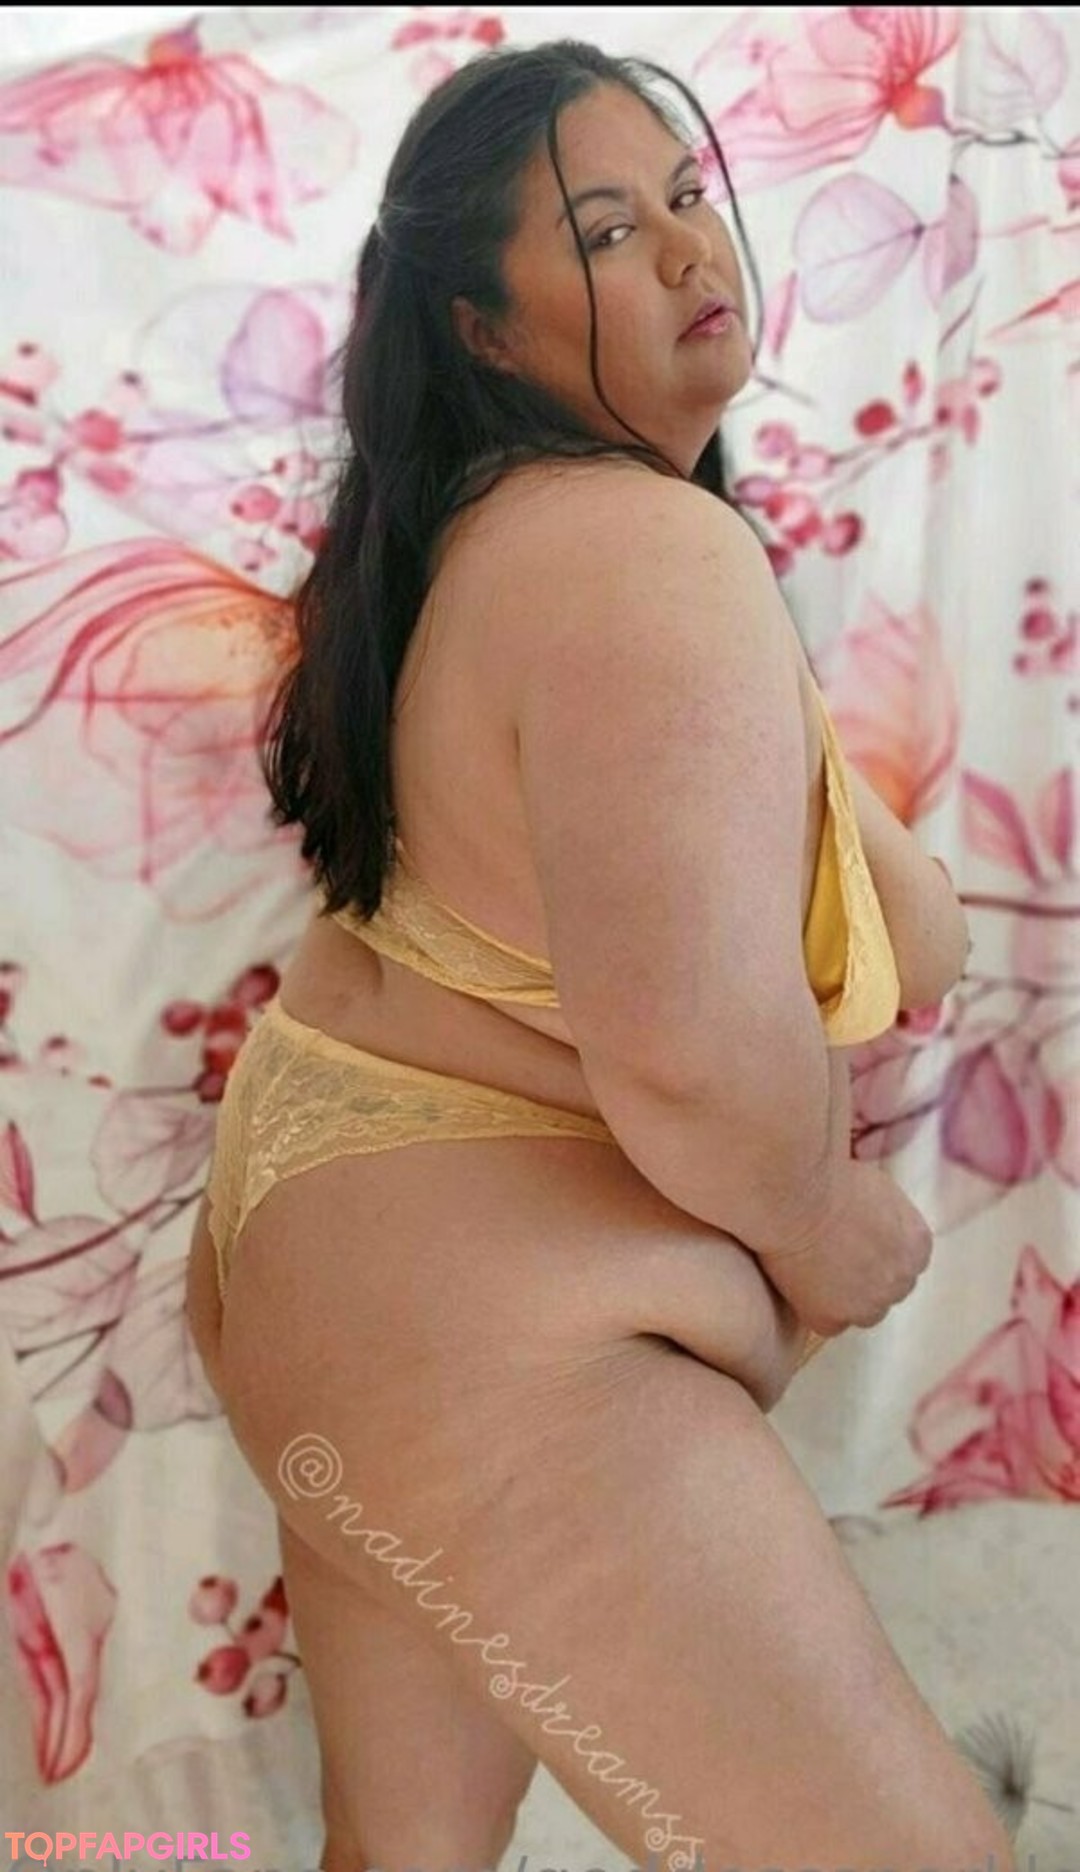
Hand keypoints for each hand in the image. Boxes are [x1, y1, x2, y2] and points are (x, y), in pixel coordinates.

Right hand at [756, 1159, 933, 1338]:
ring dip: (841, 1296)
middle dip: (862, 1277)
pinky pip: (826, 1321)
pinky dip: (811, 1306)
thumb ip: (884, 1214)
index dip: (874, 1254)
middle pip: (886, 1289)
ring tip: (810, 1268)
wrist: (795, 1192)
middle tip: (829, 1257)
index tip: (851, 1244)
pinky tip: (796, 1279)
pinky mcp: (835, 1320)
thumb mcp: (874, 1187)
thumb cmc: (827, 1175)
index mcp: (917, 1244)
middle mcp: (903, 1279)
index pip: (903, 1262)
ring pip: (859, 1311)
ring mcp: (871, 1304)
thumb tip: (872, 1218)